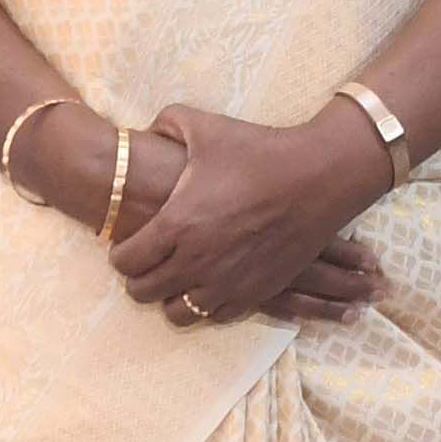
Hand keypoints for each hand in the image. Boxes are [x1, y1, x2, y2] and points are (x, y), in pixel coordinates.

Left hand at [107, 105, 384, 321]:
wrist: (320, 175)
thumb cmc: (259, 151)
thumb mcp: (203, 126)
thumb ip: (164, 126)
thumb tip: (146, 132)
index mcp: (177, 224)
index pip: (125, 262)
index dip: (120, 255)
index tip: (128, 245)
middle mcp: (197, 261)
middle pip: (144, 292)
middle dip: (138, 279)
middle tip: (147, 263)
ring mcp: (228, 282)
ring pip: (178, 313)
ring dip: (170, 296)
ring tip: (176, 276)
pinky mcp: (256, 291)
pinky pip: (216, 315)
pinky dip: (206, 304)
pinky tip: (208, 282)